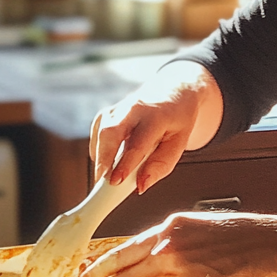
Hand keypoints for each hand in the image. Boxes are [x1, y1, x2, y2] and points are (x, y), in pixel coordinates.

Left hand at [79, 212, 276, 276]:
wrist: (271, 244)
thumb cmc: (245, 238)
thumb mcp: (203, 231)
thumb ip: (178, 244)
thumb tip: (160, 263)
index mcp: (172, 224)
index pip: (131, 245)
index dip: (109, 260)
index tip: (91, 269)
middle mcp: (170, 239)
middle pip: (127, 260)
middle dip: (105, 274)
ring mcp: (179, 260)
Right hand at [90, 62, 222, 193]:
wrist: (174, 91)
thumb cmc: (177, 119)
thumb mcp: (179, 143)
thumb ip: (161, 165)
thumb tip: (141, 185)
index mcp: (156, 116)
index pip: (137, 143)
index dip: (124, 164)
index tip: (116, 181)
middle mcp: (134, 108)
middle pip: (110, 132)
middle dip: (103, 159)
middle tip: (103, 183)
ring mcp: (119, 108)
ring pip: (101, 131)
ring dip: (100, 157)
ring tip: (105, 178)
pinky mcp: (108, 112)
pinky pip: (97, 131)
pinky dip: (98, 149)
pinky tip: (105, 162)